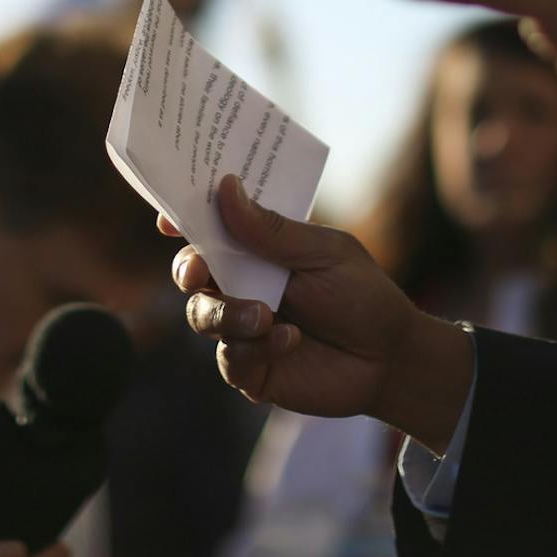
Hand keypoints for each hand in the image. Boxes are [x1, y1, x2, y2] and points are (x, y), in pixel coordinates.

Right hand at [168, 176, 473, 449]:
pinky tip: (292, 341)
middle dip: (188, 268)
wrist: (389, 360)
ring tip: (266, 316)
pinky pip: (229, 357)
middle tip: (199, 271)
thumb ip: (272, 230)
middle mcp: (241, 282)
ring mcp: (241, 326)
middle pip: (191, 270)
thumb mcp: (323, 254)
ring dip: (228, 313)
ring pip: (201, 315)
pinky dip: (257, 348)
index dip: (184, 218)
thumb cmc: (361, 296)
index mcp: (258, 245)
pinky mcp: (249, 367)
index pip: (211, 226)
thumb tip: (225, 188)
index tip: (168, 221)